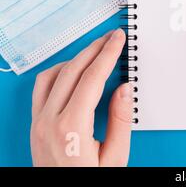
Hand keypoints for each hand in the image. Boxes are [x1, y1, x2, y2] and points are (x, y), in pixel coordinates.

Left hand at [30, 29, 131, 166]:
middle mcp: (49, 120)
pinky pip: (42, 87)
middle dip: (94, 48)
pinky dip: (59, 72)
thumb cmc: (91, 182)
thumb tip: (125, 88)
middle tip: (111, 37)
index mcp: (71, 127)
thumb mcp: (115, 158)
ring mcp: (38, 122)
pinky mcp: (34, 125)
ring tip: (96, 52)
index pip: (92, 78)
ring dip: (76, 58)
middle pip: (72, 70)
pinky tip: (74, 72)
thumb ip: (120, 120)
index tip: (118, 39)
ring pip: (53, 75)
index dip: (107, 54)